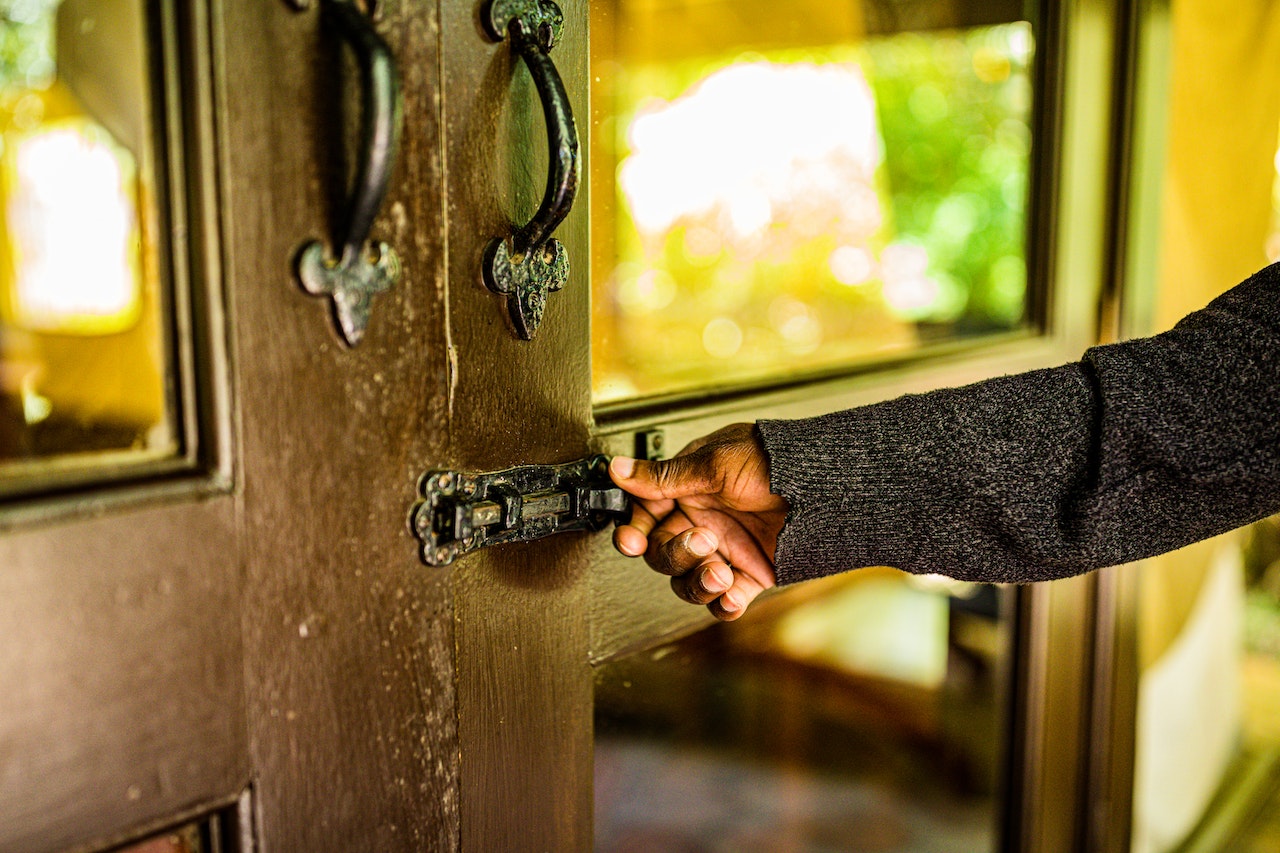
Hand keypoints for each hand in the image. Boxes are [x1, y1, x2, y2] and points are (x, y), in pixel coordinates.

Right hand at [609, 423, 788, 620]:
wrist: (827, 485)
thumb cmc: (775, 461)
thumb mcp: (714, 464)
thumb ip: (663, 477)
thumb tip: (619, 470)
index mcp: (687, 490)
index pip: (645, 517)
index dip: (635, 531)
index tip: (632, 542)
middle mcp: (702, 521)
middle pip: (663, 554)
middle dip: (676, 554)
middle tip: (701, 542)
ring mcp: (726, 550)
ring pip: (689, 582)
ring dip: (698, 583)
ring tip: (720, 574)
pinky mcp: (751, 575)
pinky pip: (725, 600)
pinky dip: (725, 604)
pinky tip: (732, 596)